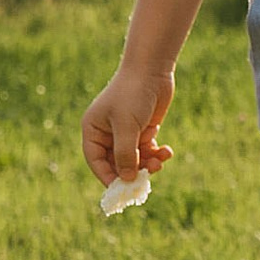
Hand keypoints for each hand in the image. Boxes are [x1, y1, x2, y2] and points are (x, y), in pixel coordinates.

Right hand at [81, 61, 174, 191]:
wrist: (153, 69)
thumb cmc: (133, 94)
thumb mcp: (127, 126)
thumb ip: (125, 155)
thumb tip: (127, 179)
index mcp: (93, 130)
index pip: (96, 161)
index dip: (107, 176)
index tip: (121, 189)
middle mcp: (107, 133)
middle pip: (116, 163)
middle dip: (133, 171)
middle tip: (147, 178)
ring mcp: (126, 132)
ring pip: (135, 159)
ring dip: (148, 164)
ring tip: (160, 161)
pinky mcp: (142, 130)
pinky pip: (147, 151)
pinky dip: (156, 154)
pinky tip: (167, 151)